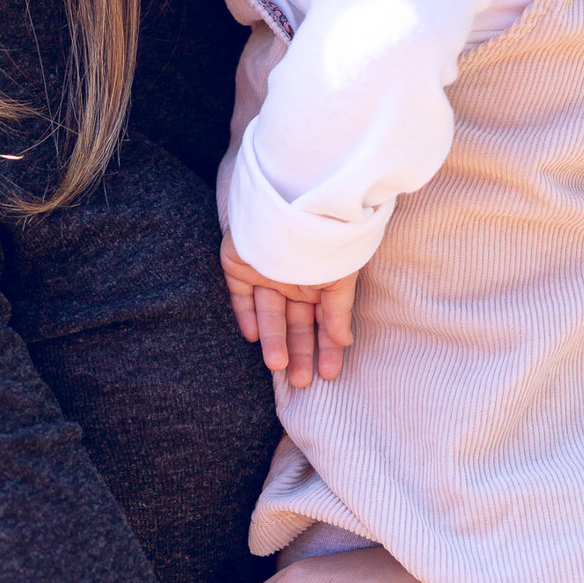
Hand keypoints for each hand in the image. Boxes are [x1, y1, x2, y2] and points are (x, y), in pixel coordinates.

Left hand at [220, 232, 356, 386]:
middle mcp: (293, 280)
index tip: (329, 374)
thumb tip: (344, 341)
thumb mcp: (338, 276)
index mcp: (319, 281)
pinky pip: (240, 297)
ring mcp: (265, 273)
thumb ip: (339, 310)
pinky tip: (253, 337)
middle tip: (300, 382)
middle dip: (299, 352)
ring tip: (277, 365)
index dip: (327, 348)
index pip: (323, 321)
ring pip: (268, 314)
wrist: (292, 201)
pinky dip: (246, 315)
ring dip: (273, 340)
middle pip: (295, 323)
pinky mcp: (239, 266)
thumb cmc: (323, 238)